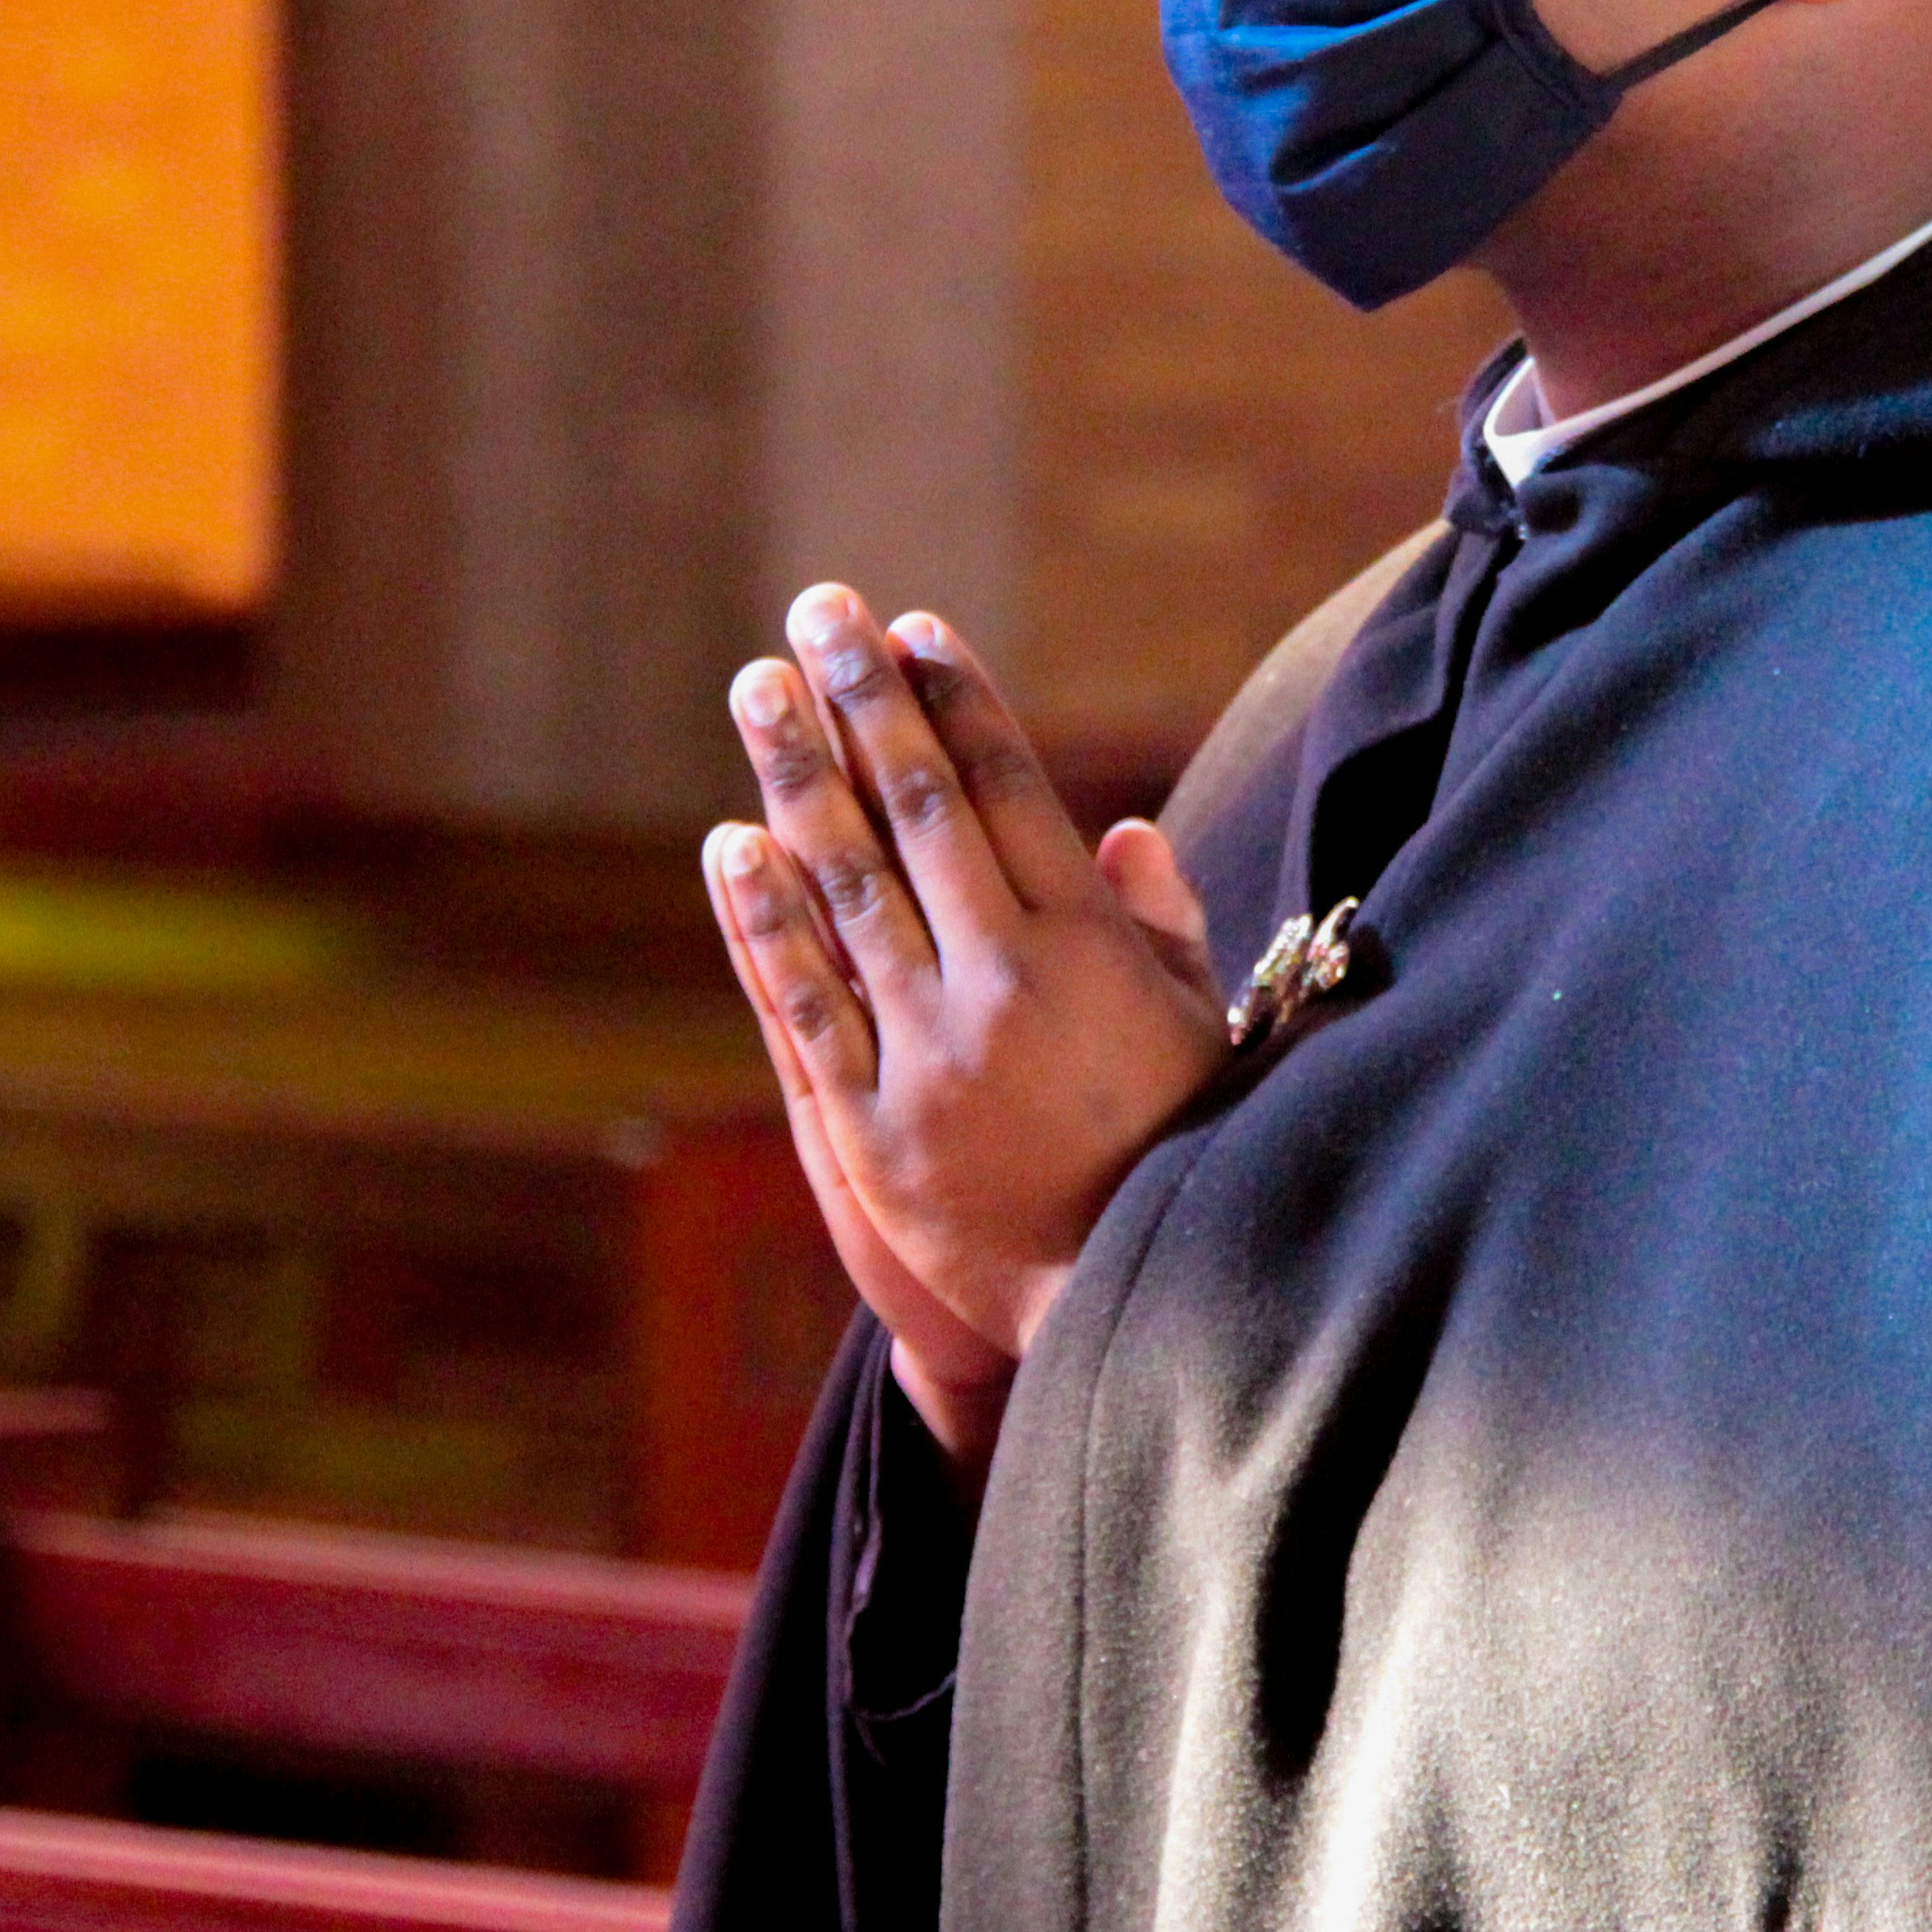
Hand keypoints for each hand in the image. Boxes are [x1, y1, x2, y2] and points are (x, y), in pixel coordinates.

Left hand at [702, 586, 1229, 1472]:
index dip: (956, 699)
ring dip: (797, 775)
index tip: (910, 626)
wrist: (1129, 1320)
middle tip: (816, 611)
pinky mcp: (871, 1132)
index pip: (1008, 789)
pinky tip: (731, 844)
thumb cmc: (1180, 1162)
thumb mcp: (1201, 1036)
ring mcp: (931, 1055)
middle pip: (917, 810)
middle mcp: (1006, 985)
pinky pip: (804, 1005)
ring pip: (848, 886)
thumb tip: (1124, 832)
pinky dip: (763, 920)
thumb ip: (1163, 931)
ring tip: (757, 686)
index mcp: (1091, 951)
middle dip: (863, 701)